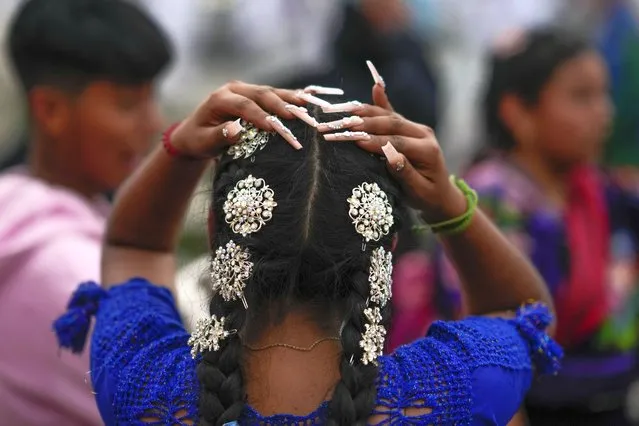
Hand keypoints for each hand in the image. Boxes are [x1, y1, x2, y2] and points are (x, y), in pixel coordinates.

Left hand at [170, 81, 303, 157]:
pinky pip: (274, 95)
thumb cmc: (198, 140)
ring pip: (270, 91)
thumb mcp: (203, 142)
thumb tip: (236, 130)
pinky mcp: (254, 95)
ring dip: (289, 99)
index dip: (259, 115)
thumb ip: (219, 136)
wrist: (195, 132)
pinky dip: (290, 98)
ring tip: (307, 106)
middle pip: (260, 94)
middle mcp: (233, 89)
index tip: (273, 128)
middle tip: (296, 116)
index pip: (243, 105)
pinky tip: (306, 101)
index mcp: (219, 98)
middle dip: (279, 105)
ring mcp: (245, 90)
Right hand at [323, 86, 466, 223]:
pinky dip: (381, 102)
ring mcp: (416, 128)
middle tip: (342, 124)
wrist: (441, 194)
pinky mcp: (409, 127)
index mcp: (427, 150)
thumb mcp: (418, 191)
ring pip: (389, 116)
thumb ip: (405, 173)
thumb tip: (390, 157)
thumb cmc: (428, 197)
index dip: (375, 141)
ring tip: (344, 112)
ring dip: (366, 113)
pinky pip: (392, 113)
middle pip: (391, 124)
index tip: (355, 141)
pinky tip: (375, 87)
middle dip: (365, 124)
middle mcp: (423, 134)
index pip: (397, 142)